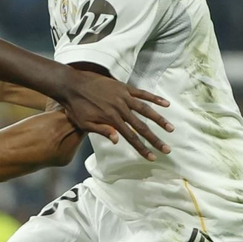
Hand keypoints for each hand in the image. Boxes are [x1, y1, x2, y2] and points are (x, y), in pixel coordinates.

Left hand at [56, 68, 173, 159]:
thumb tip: (118, 141)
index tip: (153, 157)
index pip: (131, 137)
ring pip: (146, 110)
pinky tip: (166, 104)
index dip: (142, 148)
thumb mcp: (84, 123)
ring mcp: (123, 97)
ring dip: (159, 120)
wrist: (71, 85)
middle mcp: (120, 109)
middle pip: (142, 127)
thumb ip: (102, 131)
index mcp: (111, 120)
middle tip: (167, 149)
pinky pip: (142, 93)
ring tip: (170, 129)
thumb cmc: (75, 107)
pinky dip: (154, 98)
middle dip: (155, 139)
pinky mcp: (124, 87)